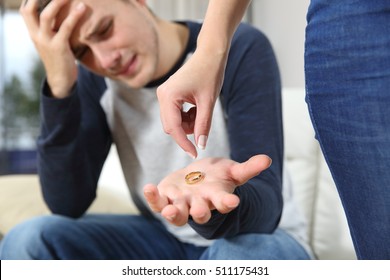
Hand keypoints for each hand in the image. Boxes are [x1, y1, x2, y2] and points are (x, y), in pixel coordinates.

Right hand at [20, 0, 85, 97]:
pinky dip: (73, 16)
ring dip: (57, 2)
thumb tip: (60, 12)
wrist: (61, 80)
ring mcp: (45, 41)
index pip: (25, 10)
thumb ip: (51, 28)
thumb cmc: (60, 58)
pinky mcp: (58, 48)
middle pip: (29, 9)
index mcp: (33, 32)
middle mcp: (35, 35)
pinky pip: (65, 28)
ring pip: (46, 16)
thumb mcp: (51, 41)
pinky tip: (82, 8)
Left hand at [143, 155, 271, 225]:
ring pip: (178, 214)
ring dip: (173, 213)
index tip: (233, 202)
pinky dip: (153, 198)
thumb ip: (248, 168)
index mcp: (217, 198)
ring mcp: (182, 204)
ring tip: (168, 211)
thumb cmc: (218, 176)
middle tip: (201, 210)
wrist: (198, 178)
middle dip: (201, 212)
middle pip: (201, 213)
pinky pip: (158, 203)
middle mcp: (200, 204)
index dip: (227, 203)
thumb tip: (267, 159)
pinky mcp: (166, 199)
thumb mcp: (233, 171)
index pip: (224, 203)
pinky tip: (148, 188)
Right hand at [156, 47, 227, 157]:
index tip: (195, 154)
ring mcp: (164, 94)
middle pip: (171, 126)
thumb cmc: (210, 74)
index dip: (184, 143)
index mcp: (169, 96)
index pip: (173, 128)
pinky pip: (175, 114)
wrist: (210, 54)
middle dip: (186, 131)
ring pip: (173, 122)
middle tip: (203, 125)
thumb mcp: (208, 102)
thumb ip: (203, 125)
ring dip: (187, 124)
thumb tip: (200, 145)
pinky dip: (186, 117)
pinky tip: (196, 109)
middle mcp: (162, 95)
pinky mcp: (169, 95)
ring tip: (201, 113)